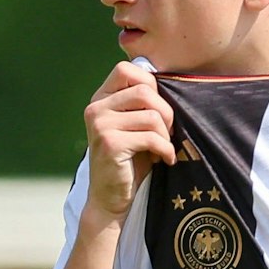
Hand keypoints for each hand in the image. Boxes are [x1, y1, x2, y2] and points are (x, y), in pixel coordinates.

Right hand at [82, 60, 174, 224]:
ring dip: (165, 135)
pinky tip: (164, 160)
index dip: (151, 85)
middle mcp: (95, 107)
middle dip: (166, 112)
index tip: (158, 109)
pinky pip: (151, 137)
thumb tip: (173, 80)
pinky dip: (165, 150)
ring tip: (162, 148)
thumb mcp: (135, 125)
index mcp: (100, 98)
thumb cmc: (131, 160)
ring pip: (152, 116)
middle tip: (167, 133)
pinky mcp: (109, 144)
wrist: (111, 198)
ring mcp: (100, 125)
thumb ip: (144, 103)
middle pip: (145, 91)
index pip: (128, 70)